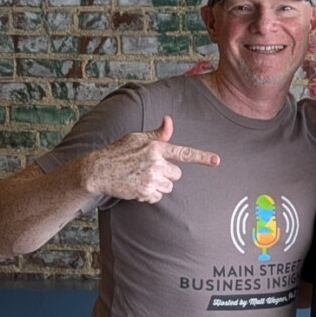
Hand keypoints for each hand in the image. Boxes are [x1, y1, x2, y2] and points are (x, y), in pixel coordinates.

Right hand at [83, 116, 219, 203]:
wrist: (99, 169)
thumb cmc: (119, 151)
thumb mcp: (137, 138)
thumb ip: (158, 134)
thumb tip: (169, 120)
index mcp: (156, 147)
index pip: (183, 153)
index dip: (202, 157)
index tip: (217, 161)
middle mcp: (156, 162)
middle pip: (177, 174)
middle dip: (167, 174)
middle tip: (150, 170)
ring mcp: (151, 178)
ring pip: (169, 186)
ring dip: (159, 185)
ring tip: (142, 177)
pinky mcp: (145, 191)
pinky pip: (158, 196)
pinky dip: (150, 194)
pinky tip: (137, 186)